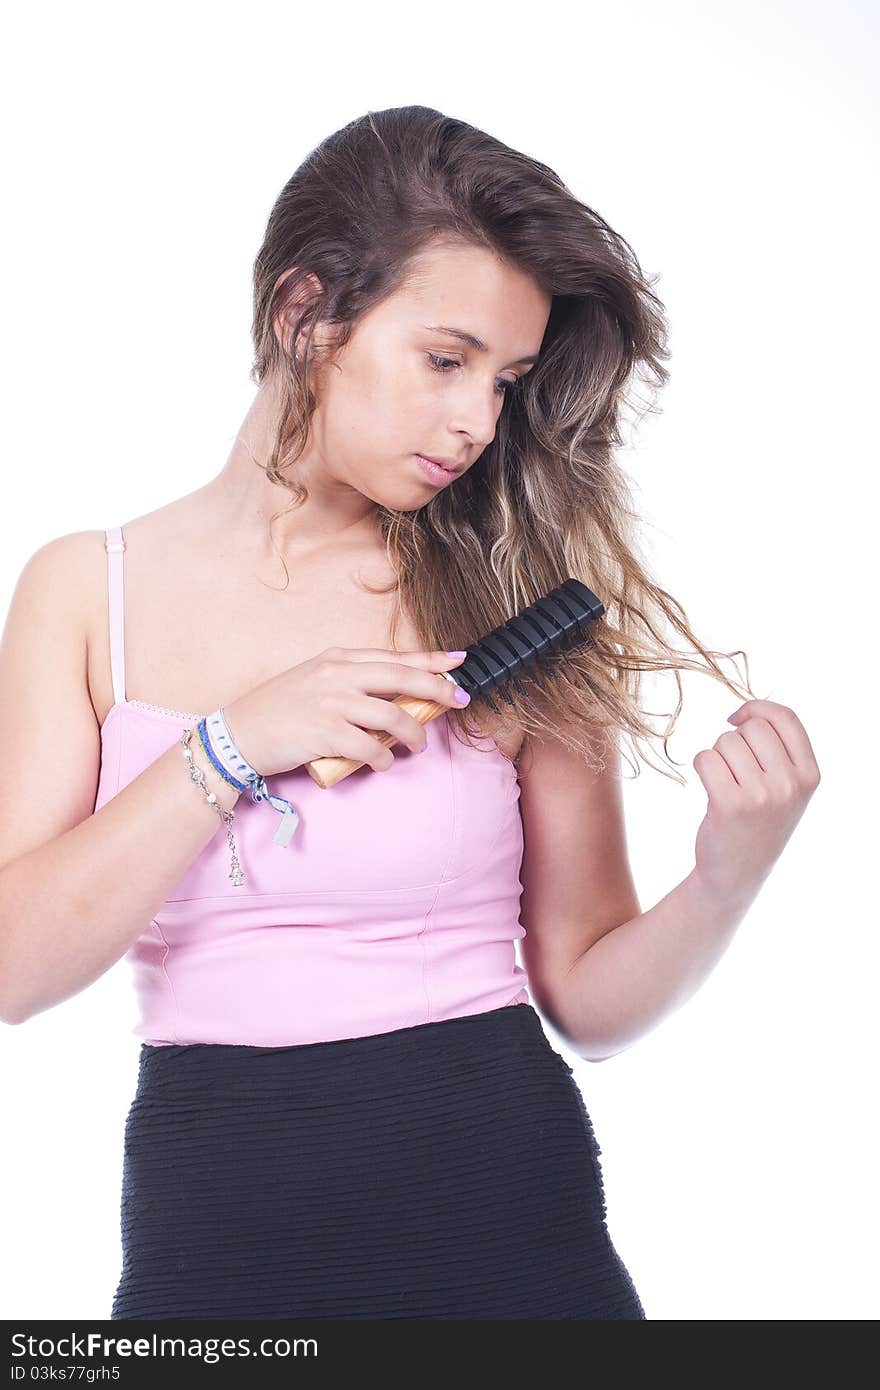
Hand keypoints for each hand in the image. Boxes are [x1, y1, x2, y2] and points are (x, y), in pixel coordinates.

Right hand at [222, 647, 469, 778]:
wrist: (238, 733)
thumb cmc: (278, 711)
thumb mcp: (314, 681)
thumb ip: (350, 682)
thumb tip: (394, 698)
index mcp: (336, 659)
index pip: (393, 656)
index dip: (430, 659)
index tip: (458, 661)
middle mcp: (336, 675)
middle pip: (402, 677)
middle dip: (437, 688)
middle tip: (458, 700)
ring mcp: (331, 702)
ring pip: (392, 716)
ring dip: (414, 734)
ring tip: (417, 746)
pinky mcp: (325, 732)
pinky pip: (370, 747)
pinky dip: (383, 759)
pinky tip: (383, 763)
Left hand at [691, 699, 820, 907]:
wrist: (736, 874)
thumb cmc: (756, 823)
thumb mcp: (786, 789)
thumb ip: (779, 750)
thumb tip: (747, 710)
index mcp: (810, 775)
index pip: (786, 718)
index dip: (757, 708)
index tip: (736, 718)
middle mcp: (791, 784)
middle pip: (753, 728)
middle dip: (734, 740)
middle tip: (733, 772)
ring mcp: (763, 795)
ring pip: (726, 742)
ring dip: (717, 757)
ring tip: (724, 785)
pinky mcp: (730, 804)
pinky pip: (706, 758)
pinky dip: (701, 767)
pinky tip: (709, 789)